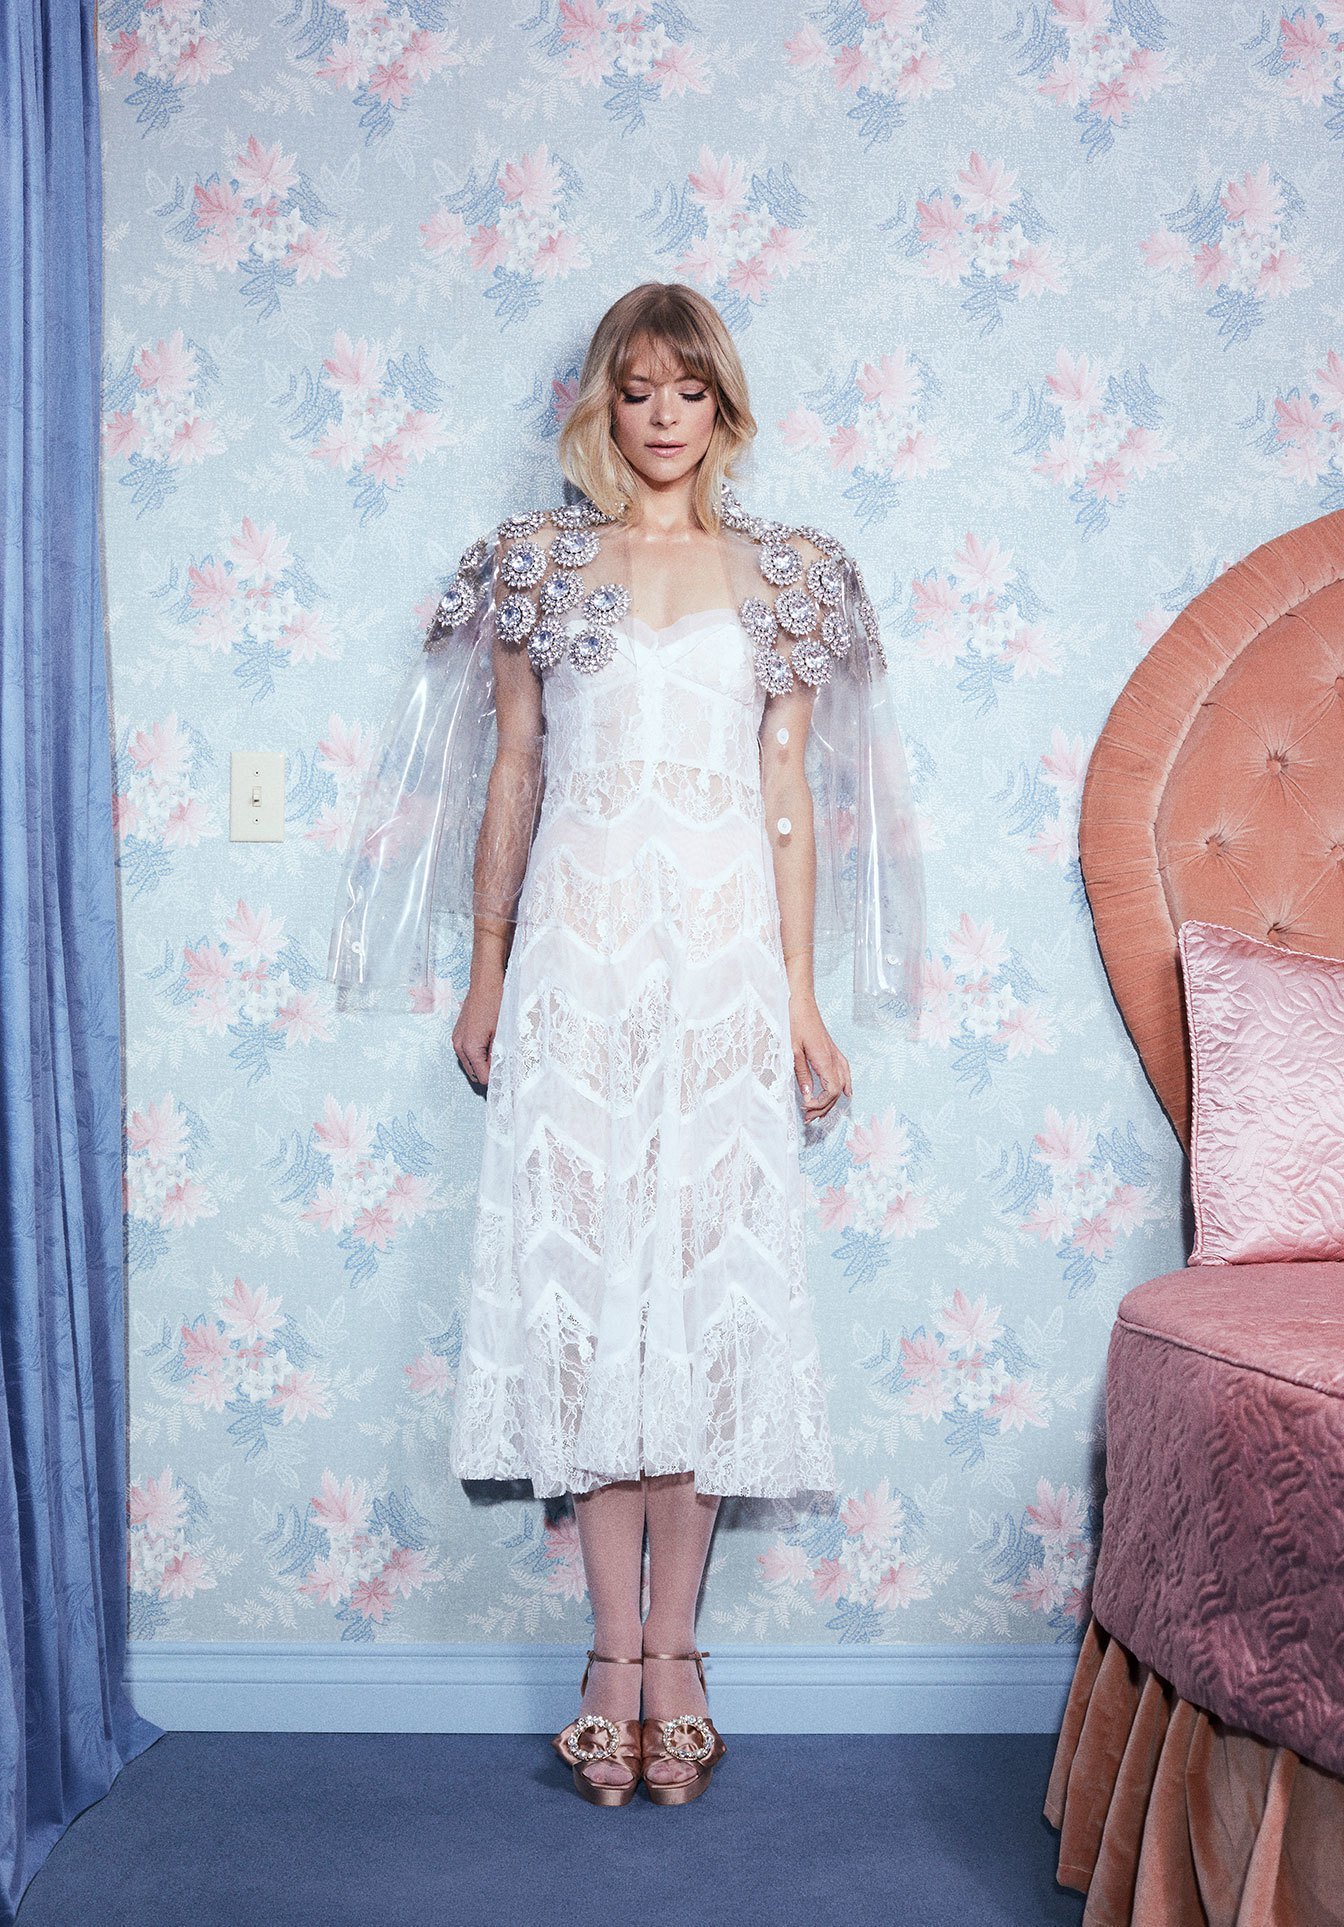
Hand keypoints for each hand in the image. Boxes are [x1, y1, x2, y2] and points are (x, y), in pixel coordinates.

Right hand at [453, 974, 502, 1088]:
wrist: (486, 982)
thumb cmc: (496, 1003)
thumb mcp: (503, 1033)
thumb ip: (500, 1056)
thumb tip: (502, 1072)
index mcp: (470, 1048)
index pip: (483, 1077)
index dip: (497, 1080)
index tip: (509, 1077)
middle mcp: (459, 1045)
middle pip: (474, 1074)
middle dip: (489, 1074)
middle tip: (506, 1069)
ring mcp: (457, 1039)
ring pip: (470, 1064)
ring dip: (484, 1065)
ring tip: (500, 1056)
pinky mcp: (458, 1033)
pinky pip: (467, 1053)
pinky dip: (478, 1055)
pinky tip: (491, 1046)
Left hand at [789, 992, 850, 1121]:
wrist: (802, 1005)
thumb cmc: (796, 1024)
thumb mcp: (793, 1051)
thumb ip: (802, 1074)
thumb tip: (808, 1095)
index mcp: (825, 1060)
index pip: (831, 1092)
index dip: (820, 1104)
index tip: (806, 1107)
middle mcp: (834, 1060)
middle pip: (836, 1092)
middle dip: (824, 1108)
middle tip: (808, 1117)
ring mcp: (836, 1055)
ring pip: (842, 1085)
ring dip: (832, 1101)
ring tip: (820, 1113)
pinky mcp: (834, 1052)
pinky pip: (845, 1073)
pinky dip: (845, 1086)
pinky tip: (845, 1093)